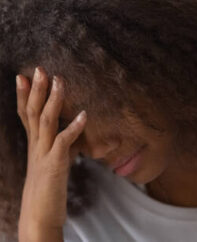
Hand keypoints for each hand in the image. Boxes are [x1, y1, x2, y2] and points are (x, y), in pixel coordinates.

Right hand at [16, 66, 86, 237]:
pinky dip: (73, 127)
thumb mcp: (49, 164)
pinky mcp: (54, 165)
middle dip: (36, 89)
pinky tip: (84, 114)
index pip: (26, 115)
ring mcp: (43, 154)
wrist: (38, 218)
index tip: (23, 76)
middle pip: (33, 112)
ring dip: (53, 100)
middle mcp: (35, 146)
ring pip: (46, 121)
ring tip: (60, 80)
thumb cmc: (45, 191)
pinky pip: (64, 142)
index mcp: (34, 145)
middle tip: (39, 68)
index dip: (23, 95)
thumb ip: (56, 149)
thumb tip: (67, 138)